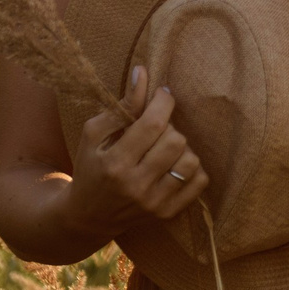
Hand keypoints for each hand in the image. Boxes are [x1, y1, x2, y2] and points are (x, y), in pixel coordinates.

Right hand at [68, 66, 208, 235]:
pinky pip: (200, 182)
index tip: (162, 94)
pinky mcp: (168, 213)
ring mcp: (154, 203)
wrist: (88, 216)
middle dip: (169, 125)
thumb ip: (121, 105)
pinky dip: (192, 167)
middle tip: (156, 127)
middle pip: (175, 141)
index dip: (164, 102)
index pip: (153, 124)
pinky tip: (174, 164)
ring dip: (181, 147)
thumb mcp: (94, 133)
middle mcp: (136, 186)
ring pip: (190, 161)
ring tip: (164, 147)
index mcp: (115, 163)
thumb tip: (142, 72)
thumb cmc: (91, 167)